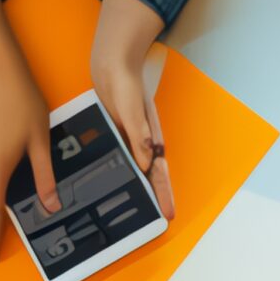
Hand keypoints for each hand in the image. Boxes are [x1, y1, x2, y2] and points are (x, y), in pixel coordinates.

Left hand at [92, 0, 174, 217]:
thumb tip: (147, 163)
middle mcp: (144, 140)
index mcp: (152, 137)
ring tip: (137, 206)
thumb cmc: (124, 82)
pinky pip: (121, 157)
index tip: (168, 214)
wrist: (111, 62)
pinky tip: (113, 178)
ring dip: (138, 185)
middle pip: (152, 175)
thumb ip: (139, 135)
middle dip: (156, 196)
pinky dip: (121, 170)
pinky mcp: (118, 132)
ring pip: (137, 168)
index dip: (164, 193)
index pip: (160, 172)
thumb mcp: (131, 108)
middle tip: (158, 218)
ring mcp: (131, 137)